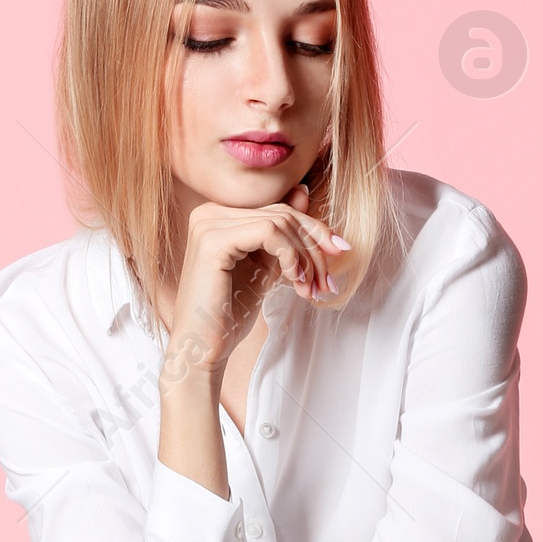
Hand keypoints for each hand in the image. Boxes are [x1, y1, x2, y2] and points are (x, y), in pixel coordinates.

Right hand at [161, 184, 350, 387]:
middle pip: (283, 214)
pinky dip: (289, 255)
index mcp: (220, 216)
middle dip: (314, 247)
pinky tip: (293, 279)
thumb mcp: (264, 267)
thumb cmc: (229, 313)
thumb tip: (304, 193)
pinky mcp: (213, 240)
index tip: (340, 253)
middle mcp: (210, 212)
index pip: (279, 211)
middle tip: (326, 282)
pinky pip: (268, 231)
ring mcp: (209, 224)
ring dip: (305, 257)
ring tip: (308, 289)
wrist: (202, 348)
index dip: (314, 231)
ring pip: (280, 222)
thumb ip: (282, 234)